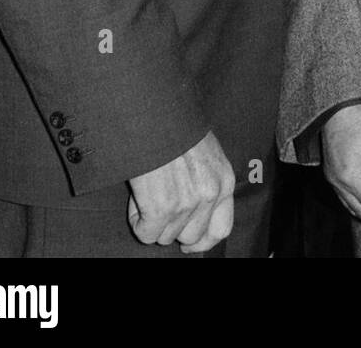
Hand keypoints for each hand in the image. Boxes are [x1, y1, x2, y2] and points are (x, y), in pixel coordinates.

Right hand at [128, 130, 234, 252]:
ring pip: (165, 236)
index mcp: (224, 180)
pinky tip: (139, 195)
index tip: (187, 245)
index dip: (202, 242)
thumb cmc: (175, 129)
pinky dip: (136, 219)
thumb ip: (206, 182)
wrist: (155, 114)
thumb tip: (194, 216)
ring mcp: (187, 203)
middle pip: (190, 237)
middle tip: (159, 203)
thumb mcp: (206, 153)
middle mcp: (210, 194)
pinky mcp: (161, 208)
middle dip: (171, 226)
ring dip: (152, 219)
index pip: (221, 229)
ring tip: (150, 189)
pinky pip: (145, 233)